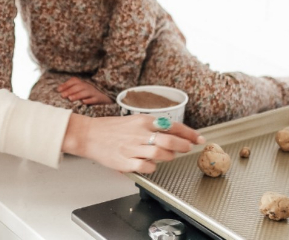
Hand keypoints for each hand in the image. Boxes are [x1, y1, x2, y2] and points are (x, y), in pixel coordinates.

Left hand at [56, 77, 112, 104]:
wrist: (106, 96)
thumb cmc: (91, 94)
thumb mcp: (82, 90)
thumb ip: (72, 89)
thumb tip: (59, 89)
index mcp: (83, 83)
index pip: (74, 81)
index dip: (66, 84)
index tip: (58, 90)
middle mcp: (88, 87)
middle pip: (79, 86)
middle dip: (70, 90)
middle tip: (62, 95)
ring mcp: (94, 92)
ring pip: (85, 93)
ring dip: (77, 95)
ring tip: (70, 99)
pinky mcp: (99, 99)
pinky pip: (94, 99)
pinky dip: (89, 100)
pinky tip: (83, 102)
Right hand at [61, 114, 204, 173]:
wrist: (89, 135)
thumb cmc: (111, 129)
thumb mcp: (134, 121)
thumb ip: (152, 126)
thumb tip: (173, 133)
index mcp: (143, 120)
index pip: (172, 125)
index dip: (189, 133)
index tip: (199, 139)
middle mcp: (139, 133)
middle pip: (170, 139)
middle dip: (184, 145)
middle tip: (188, 148)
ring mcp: (133, 148)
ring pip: (160, 153)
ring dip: (169, 156)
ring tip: (169, 156)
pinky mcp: (125, 162)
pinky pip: (146, 167)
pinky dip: (153, 167)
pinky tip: (151, 164)